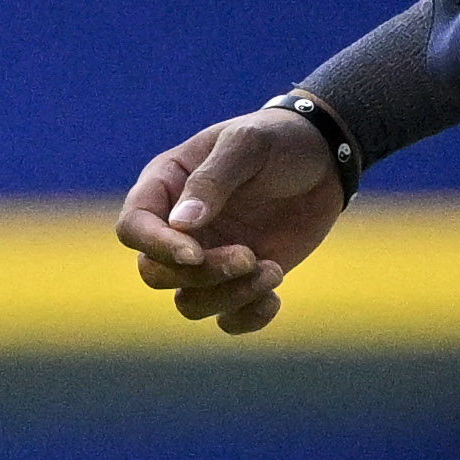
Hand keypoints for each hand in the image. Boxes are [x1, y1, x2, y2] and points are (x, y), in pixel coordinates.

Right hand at [118, 106, 348, 334]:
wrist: (325, 159)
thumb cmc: (279, 139)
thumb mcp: (247, 144)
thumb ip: (213, 179)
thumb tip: (180, 223)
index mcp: (166, 187)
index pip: (134, 227)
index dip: (156, 246)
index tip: (195, 254)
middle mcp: (178, 228)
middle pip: (156, 272)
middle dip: (202, 275)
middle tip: (249, 256)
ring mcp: (207, 257)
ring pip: (189, 302)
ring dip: (229, 296)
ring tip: (274, 271)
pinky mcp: (238, 280)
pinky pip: (225, 319)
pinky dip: (246, 318)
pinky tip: (274, 299)